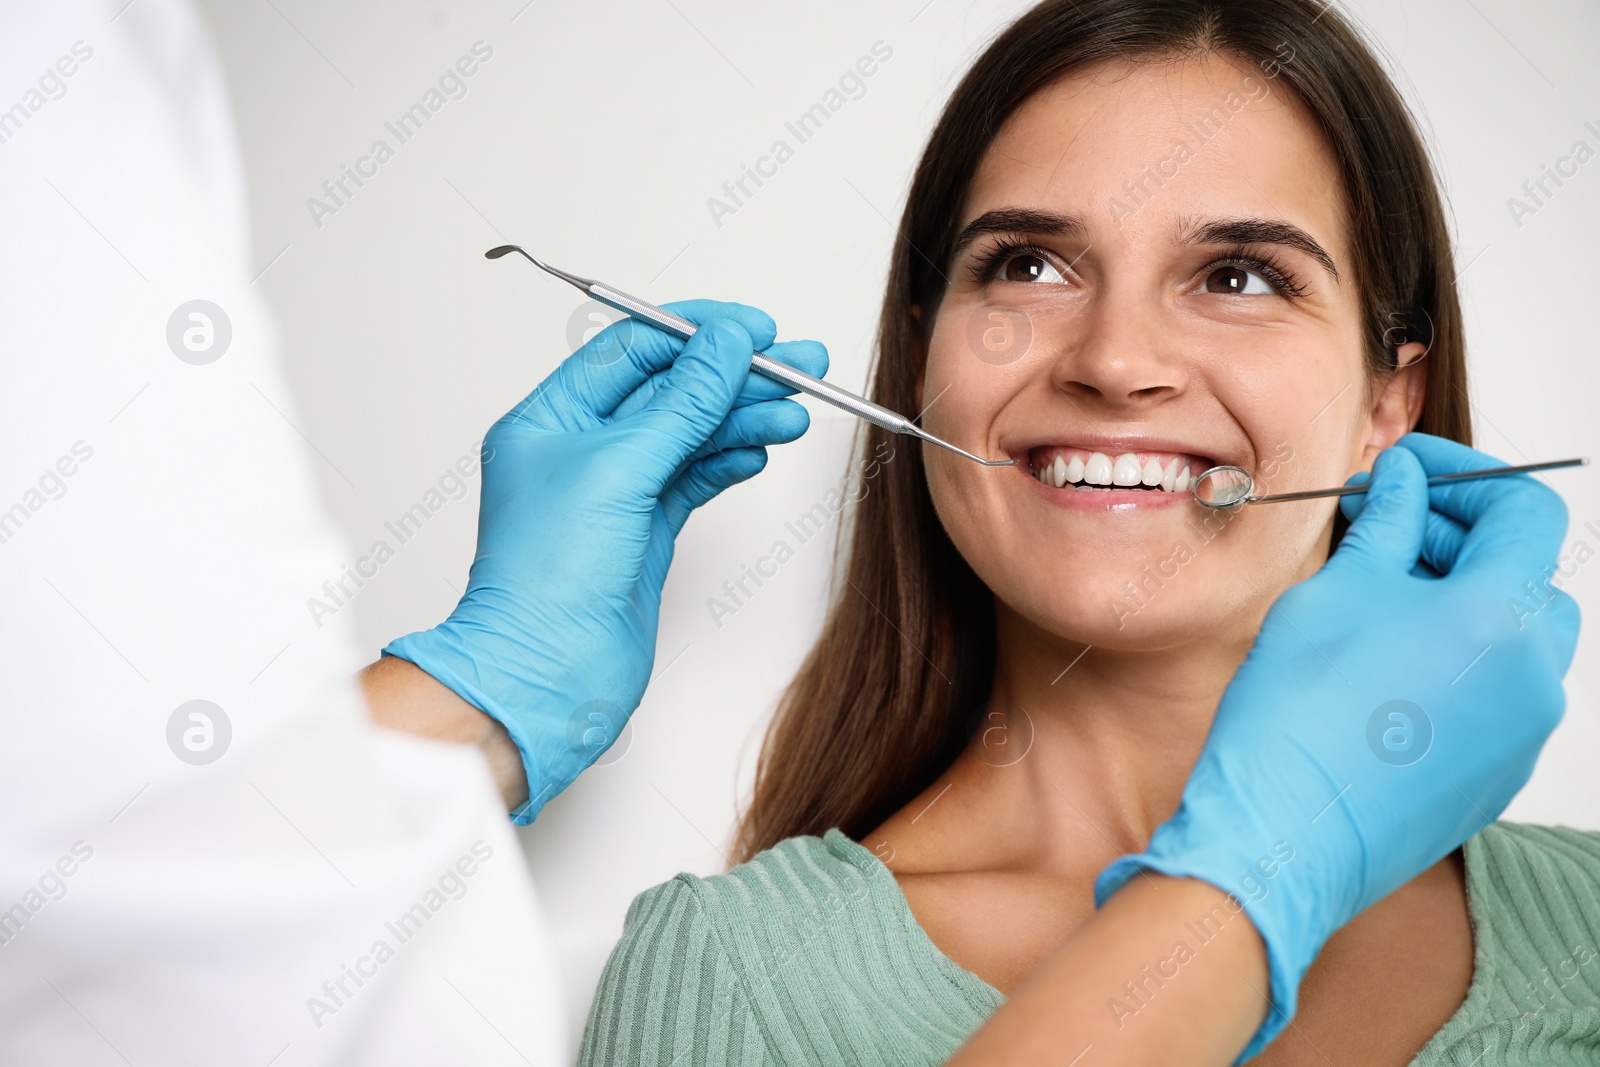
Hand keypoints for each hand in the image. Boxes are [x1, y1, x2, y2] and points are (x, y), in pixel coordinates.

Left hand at [382, 302, 826, 821]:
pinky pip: (696, 477)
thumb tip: (726, 344)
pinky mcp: (644, 531)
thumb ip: (681, 402)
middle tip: (803, 365)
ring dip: (744, 418)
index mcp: (550, 418)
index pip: (633, 350)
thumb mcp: (619, 469)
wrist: (546, 676)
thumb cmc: (546, 581)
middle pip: (672, 389)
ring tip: (796, 413)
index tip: (756, 330)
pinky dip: (730, 460)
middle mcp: (580, 450)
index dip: (697, 333)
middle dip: (737, 375)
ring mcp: (615, 492)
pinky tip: (760, 448)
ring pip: (692, 434)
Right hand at [1093, 432, 1579, 1059]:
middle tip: (1386, 524)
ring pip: (1517, 638)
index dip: (1465, 475)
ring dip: (1461, 600)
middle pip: (1527, 574)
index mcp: (1502, 618)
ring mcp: (1522, 734)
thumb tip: (1400, 486)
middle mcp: (1534, 677)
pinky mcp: (1496, 776)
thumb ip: (1385, 527)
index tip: (1410, 470)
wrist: (1282, 834)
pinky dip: (1458, 660)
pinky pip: (1497, 695)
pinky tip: (1385, 663)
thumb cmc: (1297, 716)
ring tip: (1380, 597)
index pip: (1524, 512)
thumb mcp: (1335, 593)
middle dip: (1459, 538)